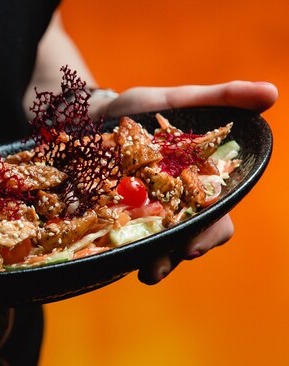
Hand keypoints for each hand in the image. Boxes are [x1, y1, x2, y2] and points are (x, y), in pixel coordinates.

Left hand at [96, 80, 277, 284]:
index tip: (192, 245)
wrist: (94, 115)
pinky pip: (122, 243)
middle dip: (176, 256)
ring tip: (144, 273)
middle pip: (187, 241)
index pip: (216, 219)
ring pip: (157, 249)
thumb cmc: (144, 110)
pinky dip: (120, 253)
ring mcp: (145, 216)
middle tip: (158, 268)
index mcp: (200, 186)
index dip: (210, 234)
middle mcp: (176, 207)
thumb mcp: (182, 100)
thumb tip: (271, 92)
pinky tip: (110, 259)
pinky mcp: (116, 219)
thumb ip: (223, 98)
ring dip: (153, 264)